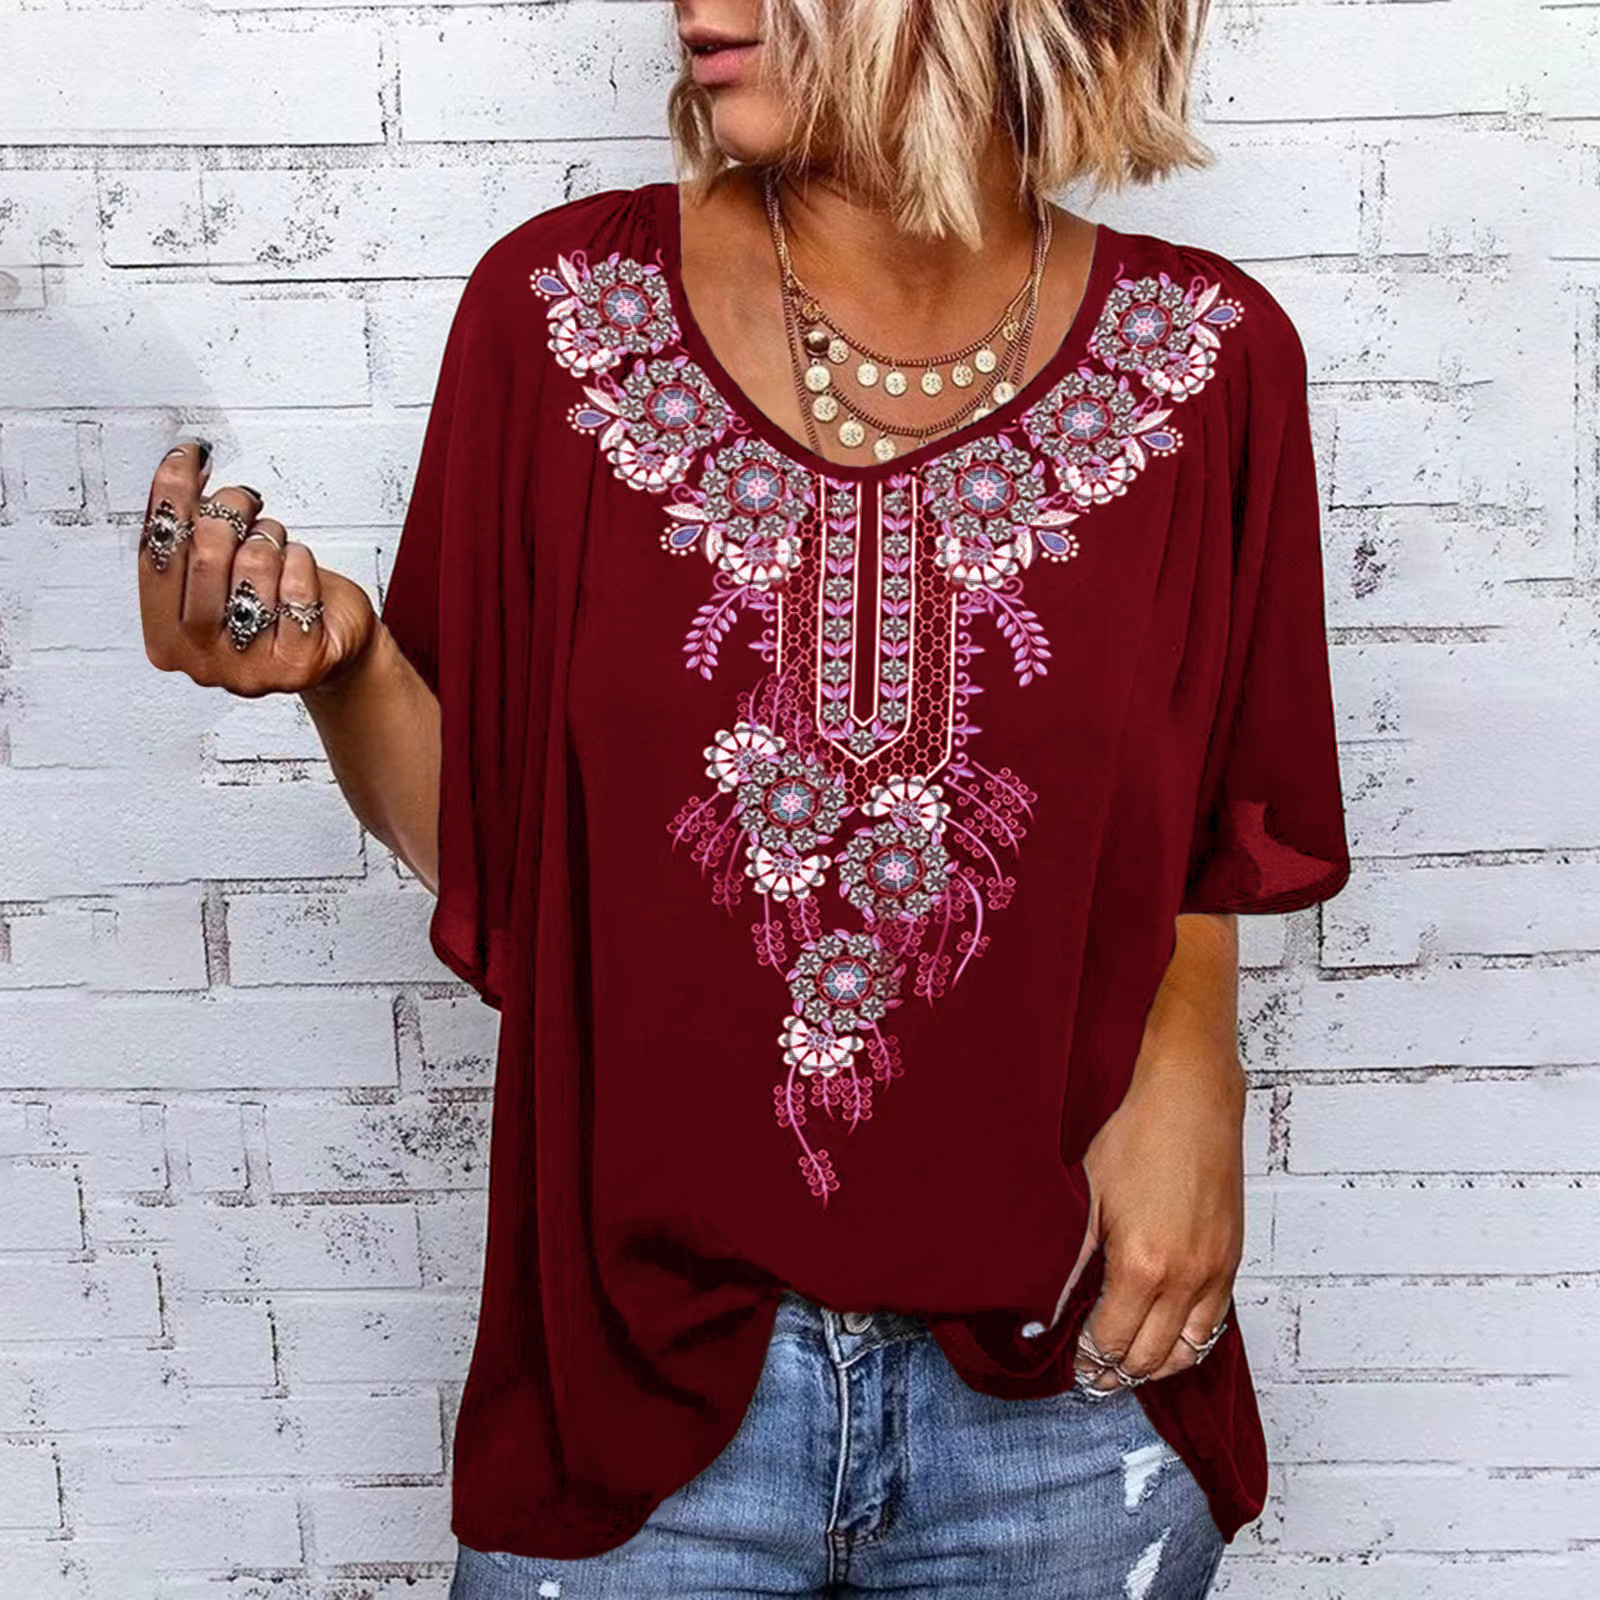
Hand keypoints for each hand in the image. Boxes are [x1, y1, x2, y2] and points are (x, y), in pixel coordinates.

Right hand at [138, 439, 375, 696]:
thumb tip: (184, 470)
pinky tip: (299, 571)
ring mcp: (248, 669)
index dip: (169, 498)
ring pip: (253, 565)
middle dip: (228, 512)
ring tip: (276, 545)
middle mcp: (201, 661)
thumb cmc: (273, 605)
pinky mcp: (296, 665)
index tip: (186, 457)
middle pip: (204, 555)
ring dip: (270, 538)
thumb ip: (190, 532)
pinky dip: (301, 562)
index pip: (157, 555)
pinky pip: (297, 586)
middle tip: (246, 501)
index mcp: (166, 638)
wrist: (333, 649)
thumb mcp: (219, 569)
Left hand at [1070, 1052, 1245, 1390]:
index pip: (1111, 1342)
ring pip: (1188, 1352)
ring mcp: (1214, 1272)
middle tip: (1093, 1375)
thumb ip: (1071, 1261)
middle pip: (1150, 1359)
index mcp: (1140, 1267)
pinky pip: (1213, 1324)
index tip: (1072, 1364)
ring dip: (1156, 1366)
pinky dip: (1188, 1341)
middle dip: (1117, 1373)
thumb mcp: (1086, 1198)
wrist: (1190, 1101)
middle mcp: (1184, 1279)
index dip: (1088, 1360)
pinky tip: (1164, 1336)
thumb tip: (1049, 1305)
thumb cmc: (1136, 1137)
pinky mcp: (1232, 1260)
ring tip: (1126, 1364)